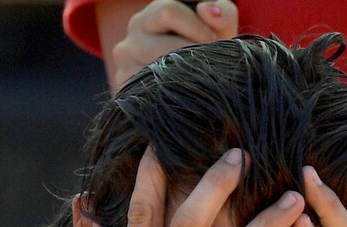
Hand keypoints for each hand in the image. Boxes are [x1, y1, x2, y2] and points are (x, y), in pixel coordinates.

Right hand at [111, 0, 237, 91]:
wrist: (191, 92)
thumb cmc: (206, 54)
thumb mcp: (218, 30)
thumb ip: (222, 14)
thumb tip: (207, 10)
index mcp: (151, 16)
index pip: (168, 11)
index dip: (196, 28)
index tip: (213, 41)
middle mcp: (132, 37)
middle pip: (163, 45)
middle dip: (192, 57)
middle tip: (207, 67)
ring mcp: (124, 64)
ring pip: (156, 72)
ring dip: (183, 78)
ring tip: (196, 81)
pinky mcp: (125, 90)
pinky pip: (149, 92)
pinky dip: (170, 94)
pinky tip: (180, 95)